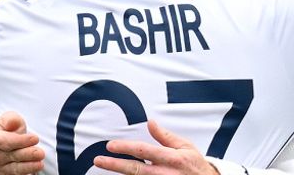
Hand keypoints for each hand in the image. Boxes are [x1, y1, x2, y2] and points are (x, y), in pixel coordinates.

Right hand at [0, 111, 45, 174]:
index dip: (20, 141)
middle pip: (11, 155)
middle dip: (27, 154)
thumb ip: (11, 119)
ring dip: (28, 167)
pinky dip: (26, 172)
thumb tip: (11, 123)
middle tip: (40, 153)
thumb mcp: (7, 118)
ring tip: (40, 163)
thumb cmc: (6, 128)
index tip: (35, 138)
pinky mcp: (4, 174)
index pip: (5, 141)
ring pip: (14, 168)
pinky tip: (35, 169)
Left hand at [93, 120, 218, 174]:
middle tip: (98, 160)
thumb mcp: (185, 146)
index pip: (143, 151)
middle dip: (114, 164)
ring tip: (104, 166)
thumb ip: (165, 136)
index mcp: (171, 158)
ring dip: (119, 174)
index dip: (125, 147)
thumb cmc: (195, 165)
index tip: (110, 145)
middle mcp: (164, 173)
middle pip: (134, 169)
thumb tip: (151, 123)